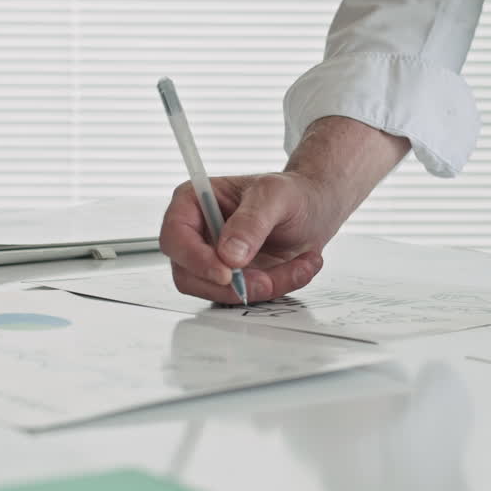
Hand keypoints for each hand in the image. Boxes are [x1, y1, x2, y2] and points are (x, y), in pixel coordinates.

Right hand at [160, 172, 341, 303]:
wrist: (315, 208)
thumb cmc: (291, 193)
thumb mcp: (275, 195)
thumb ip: (252, 221)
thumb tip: (229, 254)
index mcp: (194, 202)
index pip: (175, 237)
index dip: (195, 259)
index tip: (226, 272)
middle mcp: (198, 234)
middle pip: (189, 275)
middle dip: (231, 284)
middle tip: (268, 278)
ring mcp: (215, 260)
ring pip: (219, 293)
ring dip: (262, 287)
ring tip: (298, 264)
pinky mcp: (235, 280)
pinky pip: (246, 297)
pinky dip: (277, 288)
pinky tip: (300, 267)